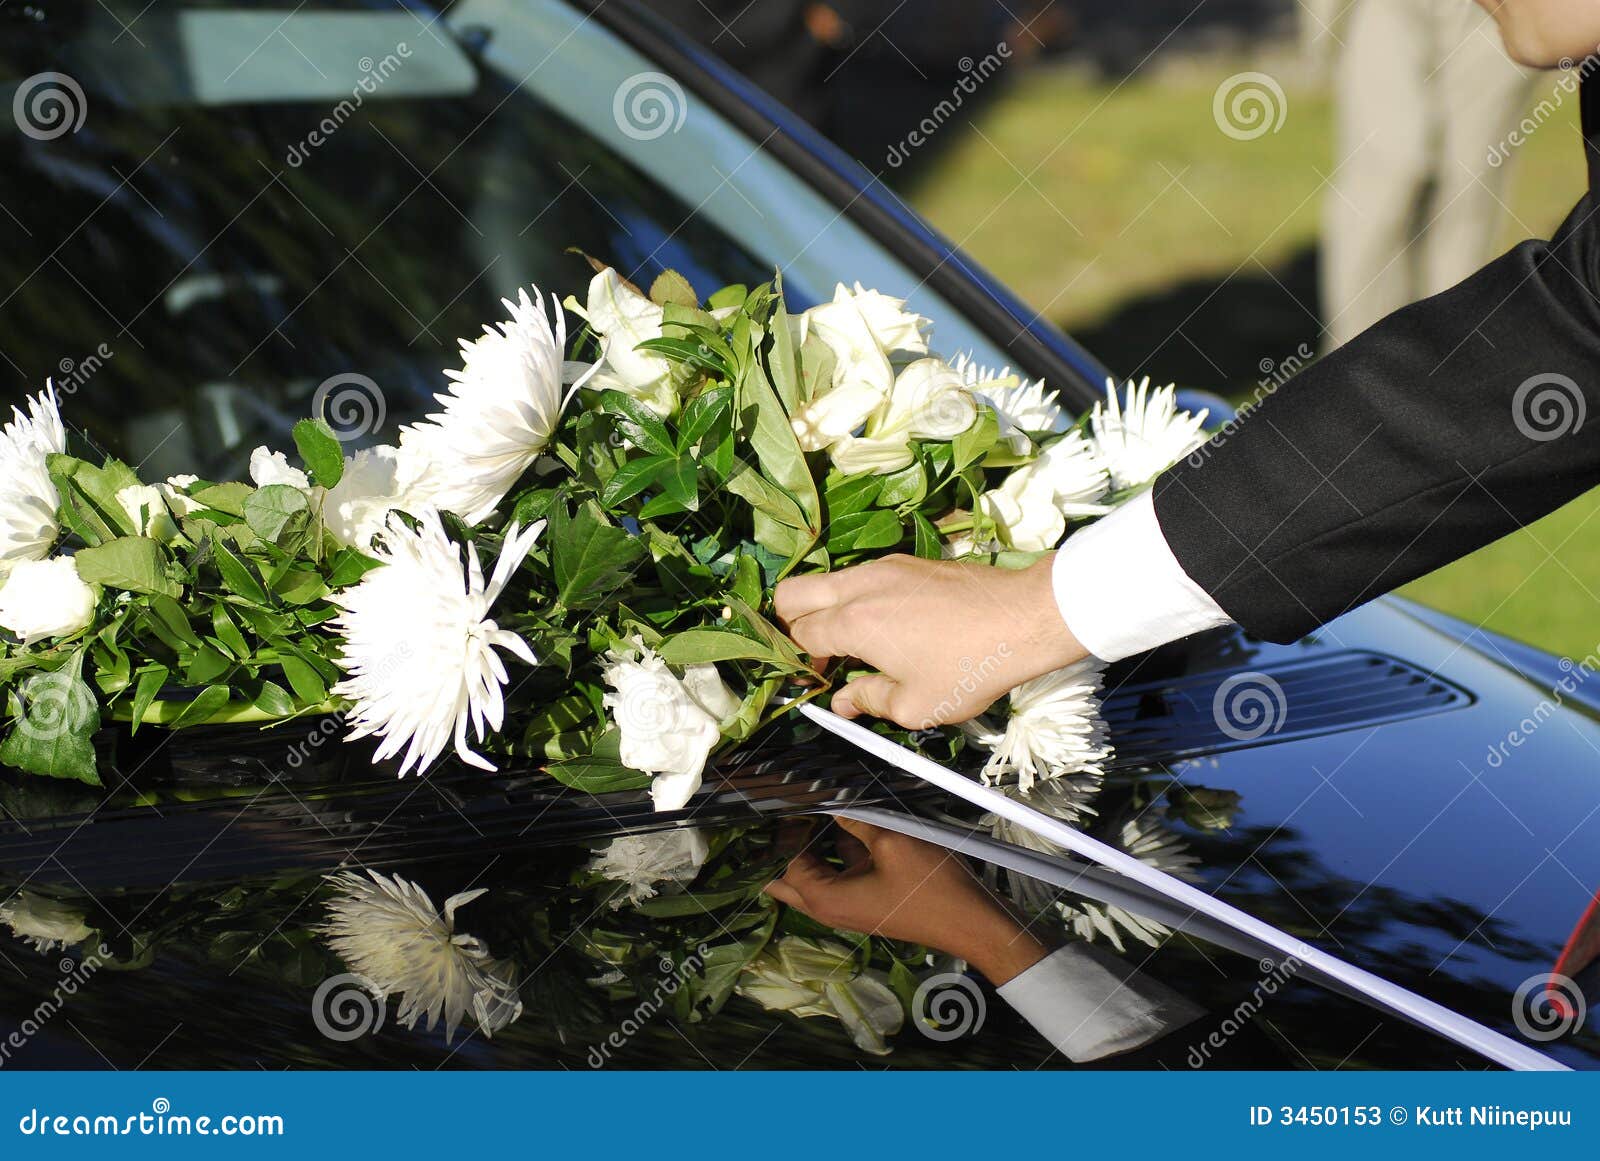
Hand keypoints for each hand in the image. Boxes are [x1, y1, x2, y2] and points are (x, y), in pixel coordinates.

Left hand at [764, 817, 1049, 984]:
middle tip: (793, 811)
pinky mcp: (868, 902)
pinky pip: (841, 876)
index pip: (787, 862)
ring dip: (815, 847)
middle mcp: (830, 909)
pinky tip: (850, 822)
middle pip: (790, 878)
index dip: (788, 831)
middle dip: (788, 846)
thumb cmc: (929, 885)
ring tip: (816, 810)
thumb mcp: (891, 842)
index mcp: (825, 899)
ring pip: (816, 876)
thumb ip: (856, 818)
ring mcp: (850, 907)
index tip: (793, 800)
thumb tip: (831, 799)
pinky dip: (839, 853)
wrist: (970, 921)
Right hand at [774, 553, 1085, 727]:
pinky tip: (882, 626)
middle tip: (814, 656)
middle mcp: (860, 586)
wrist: (1022, 619)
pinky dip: (854, 598)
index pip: (798, 635)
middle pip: (792, 593)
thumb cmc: (969, 668)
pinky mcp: (907, 562)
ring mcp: (884, 568)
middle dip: (790, 625)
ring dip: (824, 609)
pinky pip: (860, 576)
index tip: (815, 682)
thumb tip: (842, 702)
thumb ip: (868, 701)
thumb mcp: (915, 705)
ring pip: (826, 580)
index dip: (798, 663)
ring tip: (850, 644)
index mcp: (853, 623)